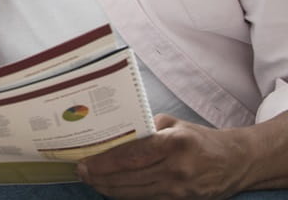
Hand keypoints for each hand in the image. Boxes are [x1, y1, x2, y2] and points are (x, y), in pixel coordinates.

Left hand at [77, 114, 252, 198]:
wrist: (236, 161)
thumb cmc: (200, 139)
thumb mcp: (174, 124)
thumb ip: (144, 127)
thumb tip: (113, 131)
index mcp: (174, 144)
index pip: (130, 156)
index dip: (103, 162)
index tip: (84, 162)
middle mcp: (177, 168)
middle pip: (128, 177)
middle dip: (99, 177)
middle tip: (81, 172)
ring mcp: (179, 189)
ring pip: (133, 193)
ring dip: (108, 188)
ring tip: (92, 180)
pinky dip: (126, 195)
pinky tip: (112, 188)